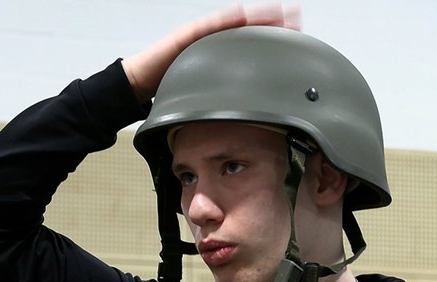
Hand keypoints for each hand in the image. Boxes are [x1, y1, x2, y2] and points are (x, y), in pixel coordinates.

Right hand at [122, 3, 300, 101]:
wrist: (140, 82)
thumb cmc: (169, 86)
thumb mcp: (203, 95)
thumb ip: (222, 97)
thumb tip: (245, 112)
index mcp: (218, 54)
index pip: (250, 43)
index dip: (272, 39)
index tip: (295, 39)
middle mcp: (213, 40)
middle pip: (247, 28)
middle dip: (272, 24)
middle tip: (296, 22)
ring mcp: (201, 35)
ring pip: (233, 23)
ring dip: (256, 16)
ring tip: (279, 14)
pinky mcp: (187, 35)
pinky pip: (210, 26)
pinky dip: (227, 21)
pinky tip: (244, 17)